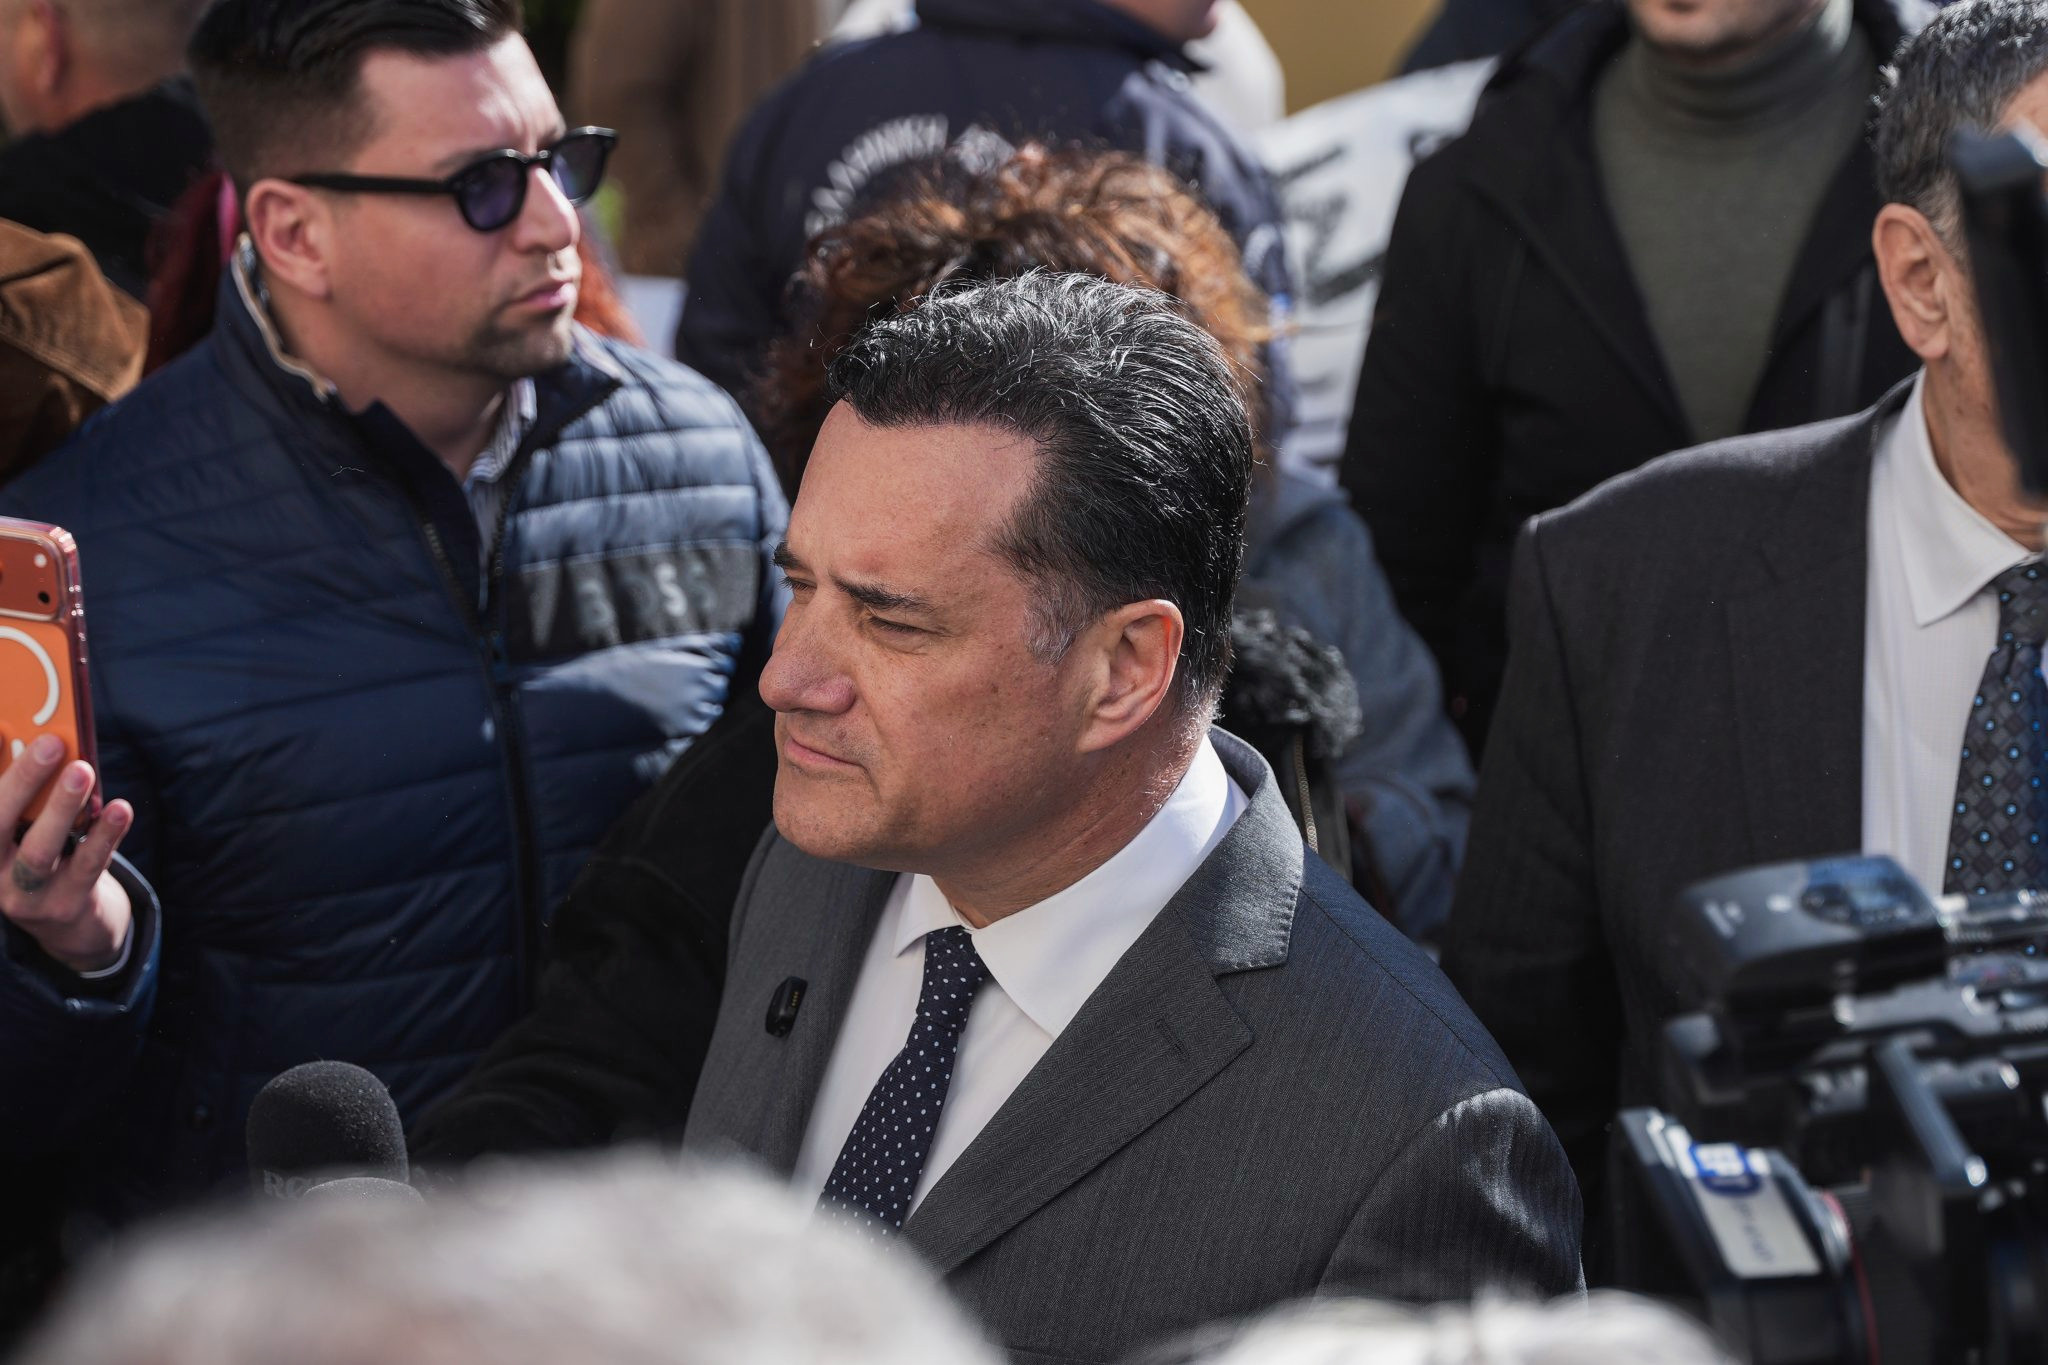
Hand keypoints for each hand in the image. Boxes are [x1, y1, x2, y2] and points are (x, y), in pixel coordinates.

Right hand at [0, 735, 134, 973]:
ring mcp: (23, 895)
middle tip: (52, 743)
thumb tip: (33, 735)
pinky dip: (104, 836)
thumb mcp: (25, 829)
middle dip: (23, 781)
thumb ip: (26, 794)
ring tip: (82, 770)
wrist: (68, 925)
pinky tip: (121, 809)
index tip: (1, 730)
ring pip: (40, 850)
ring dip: (63, 807)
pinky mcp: (64, 905)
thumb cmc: (44, 855)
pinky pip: (86, 867)